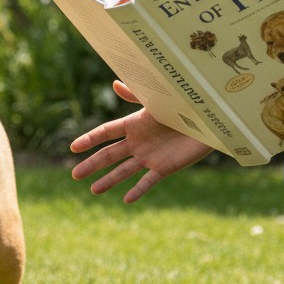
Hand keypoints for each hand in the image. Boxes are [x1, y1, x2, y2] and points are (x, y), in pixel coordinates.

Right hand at [71, 81, 213, 202]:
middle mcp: (138, 142)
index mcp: (133, 124)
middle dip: (92, 165)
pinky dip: (138, 190)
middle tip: (75, 175)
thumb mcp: (157, 99)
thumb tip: (115, 83)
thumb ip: (136, 95)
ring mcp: (149, 156)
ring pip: (124, 171)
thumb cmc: (183, 105)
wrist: (211, 120)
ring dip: (109, 180)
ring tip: (94, 190)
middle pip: (109, 155)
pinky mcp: (164, 168)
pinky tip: (127, 200)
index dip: (89, 139)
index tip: (73, 147)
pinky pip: (148, 181)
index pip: (105, 133)